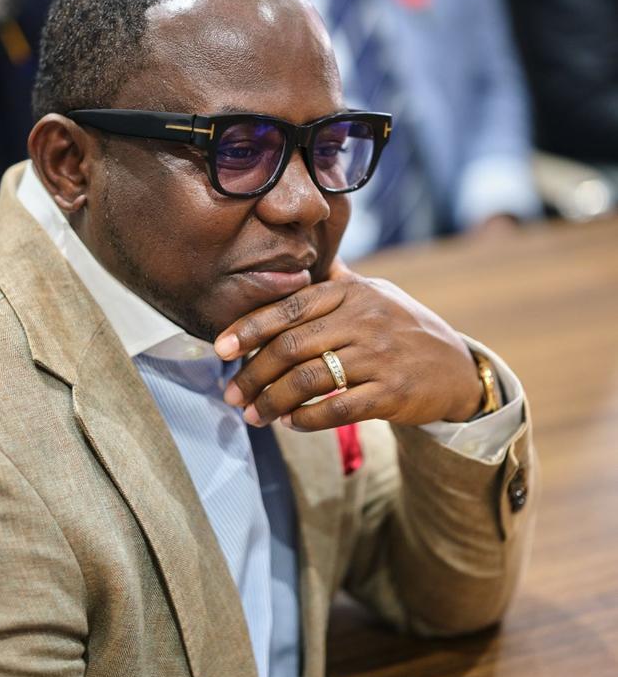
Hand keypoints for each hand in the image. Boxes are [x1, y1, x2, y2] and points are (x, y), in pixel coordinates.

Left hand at [214, 257, 482, 431]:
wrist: (456, 368)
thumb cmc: (403, 328)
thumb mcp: (374, 293)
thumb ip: (334, 280)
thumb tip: (296, 253)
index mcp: (351, 292)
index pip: (289, 306)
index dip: (249, 328)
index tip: (220, 349)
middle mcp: (364, 320)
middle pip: (290, 347)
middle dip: (252, 375)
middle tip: (232, 395)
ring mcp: (380, 356)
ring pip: (308, 380)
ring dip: (272, 402)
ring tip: (255, 416)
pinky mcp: (393, 393)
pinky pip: (337, 409)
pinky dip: (307, 419)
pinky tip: (291, 423)